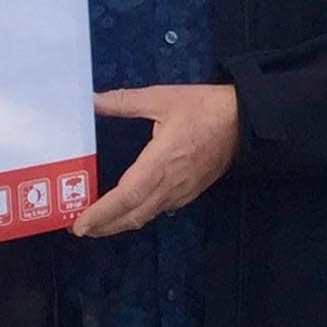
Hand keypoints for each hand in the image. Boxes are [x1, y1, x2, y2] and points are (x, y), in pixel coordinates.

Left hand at [73, 84, 239, 237]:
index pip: (126, 197)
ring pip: (147, 215)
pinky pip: (161, 209)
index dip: (102, 213)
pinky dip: (140, 215)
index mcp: (161, 162)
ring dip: (121, 223)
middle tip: (79, 229)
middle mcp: (171, 183)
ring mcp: (183, 190)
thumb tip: (92, 101)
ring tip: (99, 224)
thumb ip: (125, 101)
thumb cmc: (205, 108)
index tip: (79, 224)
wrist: (248, 119)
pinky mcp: (192, 190)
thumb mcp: (164, 97)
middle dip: (104, 226)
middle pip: (133, 214)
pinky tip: (132, 210)